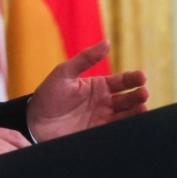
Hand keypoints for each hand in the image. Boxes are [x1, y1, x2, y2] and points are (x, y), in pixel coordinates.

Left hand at [26, 39, 148, 142]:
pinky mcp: (97, 135)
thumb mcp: (64, 72)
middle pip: (128, 99)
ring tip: (143, 108)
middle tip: (144, 93)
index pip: (122, 81)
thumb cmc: (47, 96)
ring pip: (126, 115)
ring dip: (136, 112)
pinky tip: (133, 125)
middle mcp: (104, 103)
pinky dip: (126, 128)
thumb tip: (107, 42)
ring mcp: (102, 120)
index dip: (133, 79)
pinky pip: (116, 131)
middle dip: (138, 96)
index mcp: (99, 86)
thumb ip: (85, 59)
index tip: (142, 77)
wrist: (32, 123)